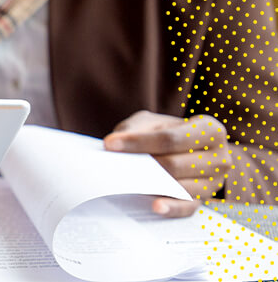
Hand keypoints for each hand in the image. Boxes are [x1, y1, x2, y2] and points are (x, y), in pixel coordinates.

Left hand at [103, 110, 232, 216]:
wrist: (186, 149)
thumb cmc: (169, 133)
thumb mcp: (155, 122)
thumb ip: (138, 129)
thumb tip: (115, 144)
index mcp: (210, 131)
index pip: (170, 138)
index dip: (139, 142)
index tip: (110, 144)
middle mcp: (219, 157)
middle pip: (174, 164)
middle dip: (142, 166)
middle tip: (114, 167)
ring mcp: (213, 182)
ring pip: (179, 186)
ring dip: (151, 186)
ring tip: (125, 184)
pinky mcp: (203, 200)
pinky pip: (186, 207)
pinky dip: (171, 208)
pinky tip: (156, 206)